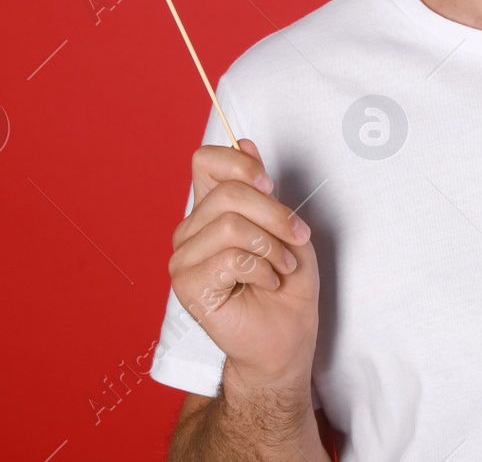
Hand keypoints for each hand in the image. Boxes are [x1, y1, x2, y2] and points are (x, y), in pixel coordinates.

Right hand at [169, 137, 319, 391]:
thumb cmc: (287, 285)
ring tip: (282, 266)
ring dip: (271, 246)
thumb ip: (262, 188)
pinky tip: (267, 284)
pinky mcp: (187, 286)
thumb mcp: (285, 225)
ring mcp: (184, 259)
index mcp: (210, 210)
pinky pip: (230, 257)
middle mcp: (191, 230)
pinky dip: (262, 269)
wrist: (286, 340)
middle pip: (228, 192)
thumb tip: (245, 141)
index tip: (268, 183)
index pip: (204, 161)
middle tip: (297, 237)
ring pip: (230, 224)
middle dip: (275, 213)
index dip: (238, 162)